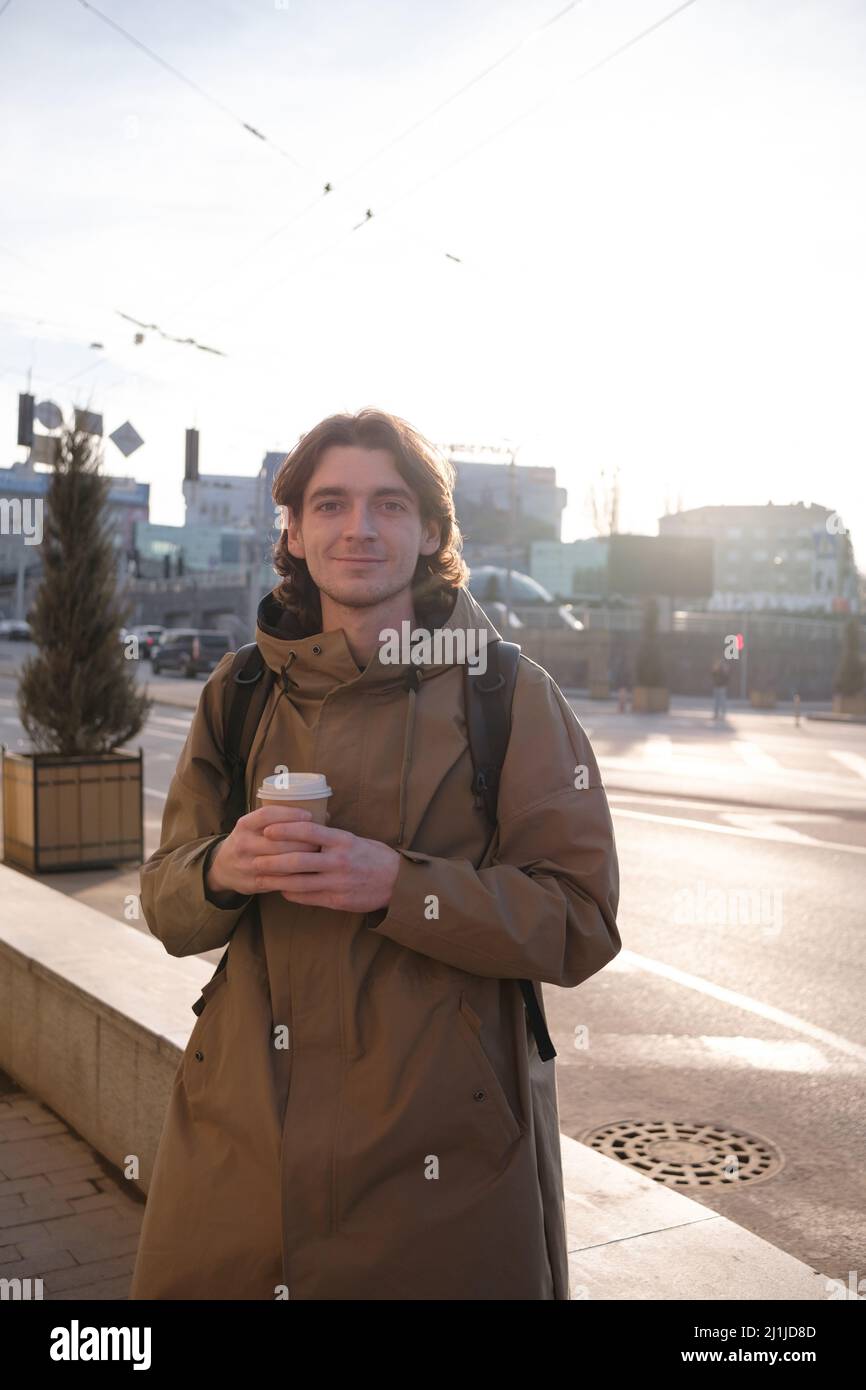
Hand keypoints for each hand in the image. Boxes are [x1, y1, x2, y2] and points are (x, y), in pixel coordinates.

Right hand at [206, 805, 316, 898]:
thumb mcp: (254, 826)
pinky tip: (309, 872)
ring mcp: (246, 864)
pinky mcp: (252, 883)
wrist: (222, 867)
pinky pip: (278, 881)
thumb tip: (325, 813)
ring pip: (279, 862)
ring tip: (317, 855)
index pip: (266, 815)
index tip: (309, 815)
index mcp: (244, 825)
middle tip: (320, 839)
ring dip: (301, 859)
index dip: (289, 814)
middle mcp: (243, 843)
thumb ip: (280, 820)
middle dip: (302, 840)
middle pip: (277, 840)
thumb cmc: (249, 840)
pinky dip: (295, 876)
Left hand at [255, 817, 401, 912]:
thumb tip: (302, 830)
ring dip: (276, 881)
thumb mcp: (354, 840)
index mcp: (342, 841)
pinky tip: (282, 891)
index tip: (267, 830)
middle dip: (271, 861)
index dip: (284, 830)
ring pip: (298, 882)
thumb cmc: (373, 856)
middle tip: (254, 859)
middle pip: (297, 860)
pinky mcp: (337, 900)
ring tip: (260, 878)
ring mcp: (337, 882)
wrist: (397, 882)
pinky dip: (291, 894)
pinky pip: (308, 898)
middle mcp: (338, 861)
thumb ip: (329, 837)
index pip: (308, 830)